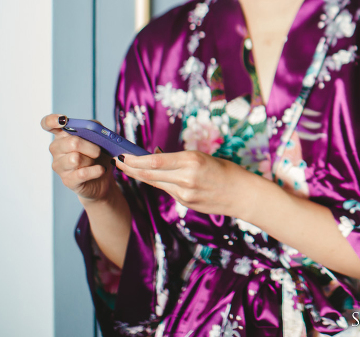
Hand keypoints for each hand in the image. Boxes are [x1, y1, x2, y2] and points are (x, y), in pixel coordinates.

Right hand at [42, 114, 116, 202]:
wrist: (103, 177)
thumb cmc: (99, 153)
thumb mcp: (99, 136)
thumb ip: (93, 127)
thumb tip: (90, 128)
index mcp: (62, 135)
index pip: (47, 124)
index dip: (52, 120)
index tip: (63, 120)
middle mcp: (57, 149)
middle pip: (72, 143)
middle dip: (91, 146)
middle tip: (98, 151)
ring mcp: (59, 166)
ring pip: (76, 158)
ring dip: (92, 159)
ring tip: (95, 162)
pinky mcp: (67, 180)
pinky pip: (82, 173)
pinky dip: (96, 170)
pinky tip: (100, 170)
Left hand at [116, 150, 249, 217]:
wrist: (242, 194)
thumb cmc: (226, 171)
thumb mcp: (203, 158)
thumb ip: (179, 160)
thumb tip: (156, 156)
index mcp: (192, 161)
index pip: (154, 161)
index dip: (134, 159)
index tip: (122, 154)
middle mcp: (186, 178)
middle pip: (149, 174)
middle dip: (130, 168)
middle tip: (117, 161)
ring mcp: (185, 194)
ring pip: (155, 183)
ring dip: (141, 175)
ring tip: (129, 167)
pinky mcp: (186, 203)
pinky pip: (167, 191)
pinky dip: (159, 182)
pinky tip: (155, 177)